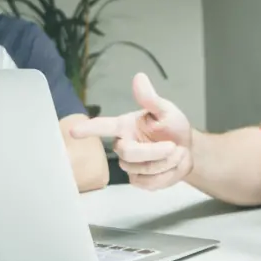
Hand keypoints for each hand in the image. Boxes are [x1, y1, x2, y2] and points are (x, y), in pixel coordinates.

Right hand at [69, 73, 192, 189]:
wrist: (188, 150)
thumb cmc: (172, 127)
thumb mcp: (166, 110)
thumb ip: (151, 99)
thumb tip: (139, 77)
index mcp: (125, 126)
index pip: (103, 126)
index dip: (88, 129)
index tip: (73, 131)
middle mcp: (123, 145)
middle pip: (129, 153)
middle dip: (155, 152)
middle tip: (174, 146)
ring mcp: (129, 165)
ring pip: (143, 170)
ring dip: (166, 162)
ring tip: (176, 152)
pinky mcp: (138, 180)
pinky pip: (149, 183)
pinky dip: (167, 176)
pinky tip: (172, 166)